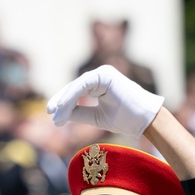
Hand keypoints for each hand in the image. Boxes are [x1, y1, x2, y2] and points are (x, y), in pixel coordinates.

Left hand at [46, 65, 163, 137]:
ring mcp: (103, 73)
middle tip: (50, 113)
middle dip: (60, 101)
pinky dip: (71, 97)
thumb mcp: (96, 117)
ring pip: (76, 87)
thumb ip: (79, 113)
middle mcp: (100, 75)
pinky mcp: (105, 75)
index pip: (75, 91)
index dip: (62, 102)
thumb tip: (61, 114)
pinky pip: (82, 85)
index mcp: (99, 83)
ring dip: (64, 102)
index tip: (52, 115)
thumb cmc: (125, 118)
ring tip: (56, 115)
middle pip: (73, 87)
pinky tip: (63, 107)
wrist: (144, 120)